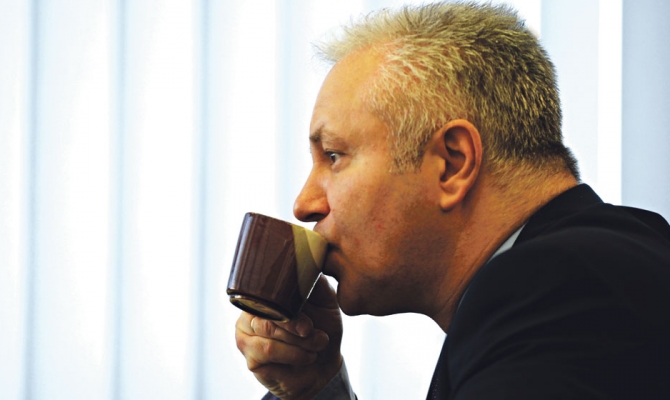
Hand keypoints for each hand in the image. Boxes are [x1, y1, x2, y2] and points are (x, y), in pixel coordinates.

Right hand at [235, 275, 343, 398]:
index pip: (267, 291)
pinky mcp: (250, 359)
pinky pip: (268, 351)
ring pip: (269, 333)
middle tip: (318, 336)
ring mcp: (245, 336)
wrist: (324, 366)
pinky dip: (293, 355)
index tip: (309, 323)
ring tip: (316, 346)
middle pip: (267, 314)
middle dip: (297, 328)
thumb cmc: (322, 328)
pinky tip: (306, 357)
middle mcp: (249, 312)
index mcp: (265, 295)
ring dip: (298, 343)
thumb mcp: (325, 301)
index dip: (289, 304)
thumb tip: (311, 263)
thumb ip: (316, 282)